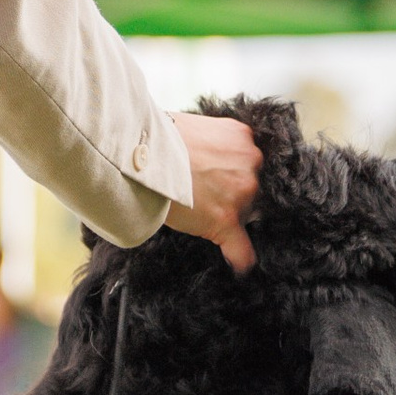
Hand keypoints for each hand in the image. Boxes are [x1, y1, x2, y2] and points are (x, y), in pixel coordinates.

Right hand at [164, 112, 259, 271]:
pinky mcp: (225, 221)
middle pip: (252, 188)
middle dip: (232, 194)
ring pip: (245, 214)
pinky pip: (241, 249)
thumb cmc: (159, 140)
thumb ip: (215, 142)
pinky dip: (240, 259)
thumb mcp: (197, 127)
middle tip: (202, 193)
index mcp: (242, 138)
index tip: (222, 180)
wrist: (143, 155)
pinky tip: (239, 267)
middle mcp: (249, 163)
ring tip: (199, 212)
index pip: (250, 163)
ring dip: (227, 217)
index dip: (234, 173)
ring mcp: (240, 194)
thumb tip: (209, 159)